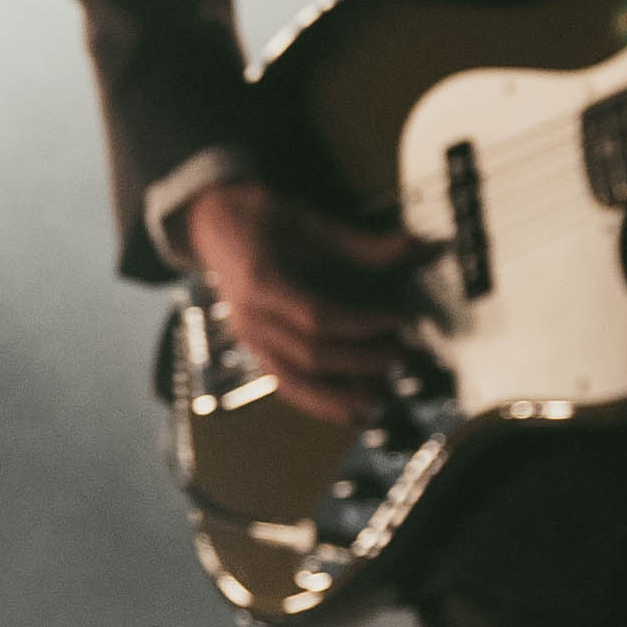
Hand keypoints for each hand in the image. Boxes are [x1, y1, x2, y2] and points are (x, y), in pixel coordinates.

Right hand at [180, 177, 425, 424]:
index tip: (397, 319)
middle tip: (400, 353)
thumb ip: (361, 243)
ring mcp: (248, 339)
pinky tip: (348, 409)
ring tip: (378, 401)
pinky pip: (285, 384)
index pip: (317, 317)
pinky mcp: (254, 349)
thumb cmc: (259, 217)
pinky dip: (317, 401)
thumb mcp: (309, 221)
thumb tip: (414, 247)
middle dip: (360, 361)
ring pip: (293, 383)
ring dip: (337, 398)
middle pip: (309, 355)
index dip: (361, 324)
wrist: (213, 223)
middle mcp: (250, 319)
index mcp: (261, 283)